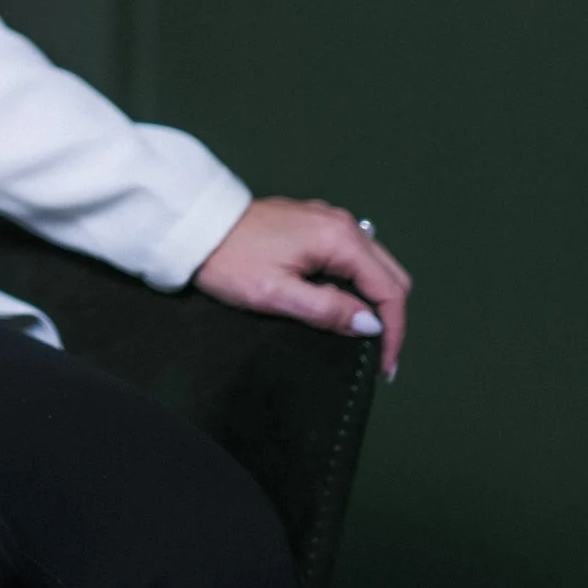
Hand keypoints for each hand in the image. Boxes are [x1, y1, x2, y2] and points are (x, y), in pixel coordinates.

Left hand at [193, 196, 412, 377]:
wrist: (194, 225)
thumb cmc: (229, 260)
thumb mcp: (276, 293)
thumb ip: (326, 309)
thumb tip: (370, 325)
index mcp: (339, 238)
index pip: (389, 289)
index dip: (393, 332)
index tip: (384, 367)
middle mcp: (342, 223)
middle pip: (390, 274)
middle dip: (390, 317)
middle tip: (377, 355)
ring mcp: (328, 220)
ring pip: (374, 264)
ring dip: (375, 300)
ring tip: (363, 336)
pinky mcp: (314, 223)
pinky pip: (353, 256)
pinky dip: (358, 283)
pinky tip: (344, 305)